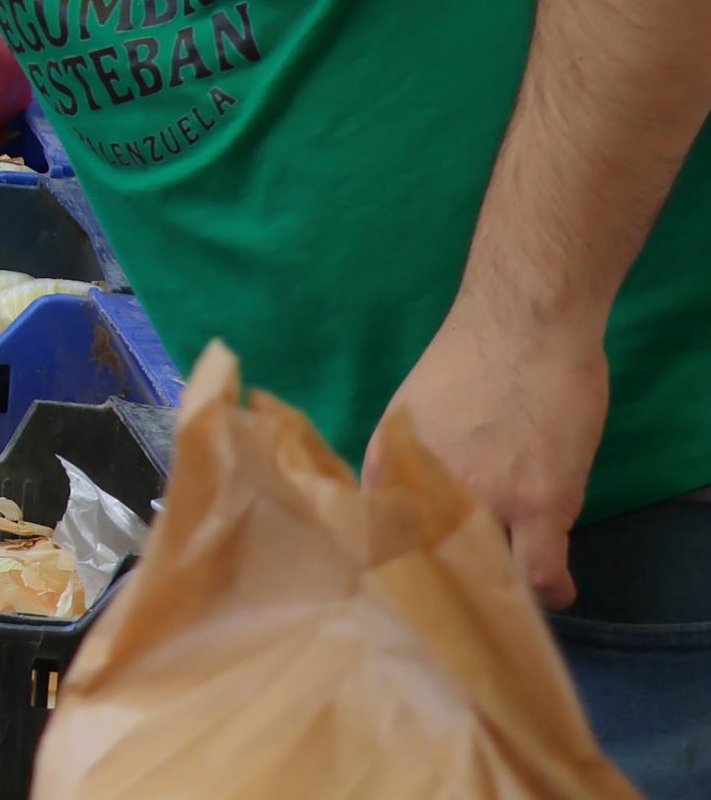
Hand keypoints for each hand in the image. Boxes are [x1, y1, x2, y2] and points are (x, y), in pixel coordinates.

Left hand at [386, 290, 609, 605]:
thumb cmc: (472, 360)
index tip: (416, 591)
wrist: (523, 324)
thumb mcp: (410, 412)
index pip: (375, 540)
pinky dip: (549, 592)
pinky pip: (541, 574)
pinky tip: (555, 591)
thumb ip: (406, 464)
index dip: (396, 572)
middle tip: (469, 607)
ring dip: (499, 593)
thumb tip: (410, 509)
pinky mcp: (538, 504)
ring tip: (510, 596)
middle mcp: (422, 490)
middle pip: (427, 569)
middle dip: (447, 596)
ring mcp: (482, 500)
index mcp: (385, 467)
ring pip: (485, 578)